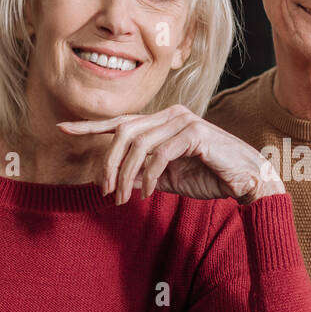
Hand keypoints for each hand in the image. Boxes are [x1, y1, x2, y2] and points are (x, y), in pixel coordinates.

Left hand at [57, 105, 283, 204]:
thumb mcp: (168, 178)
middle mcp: (170, 114)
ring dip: (126, 174)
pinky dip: (149, 176)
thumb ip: (142, 174)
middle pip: (123, 131)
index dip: (91, 126)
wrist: (246, 179)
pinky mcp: (194, 133)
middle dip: (109, 163)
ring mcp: (183, 120)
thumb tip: (116, 179)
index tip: (64, 130)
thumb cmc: (210, 176)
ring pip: (138, 143)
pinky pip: (159, 154)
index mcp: (162, 121)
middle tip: (106, 191)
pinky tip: (150, 193)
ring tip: (123, 197)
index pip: (121, 121)